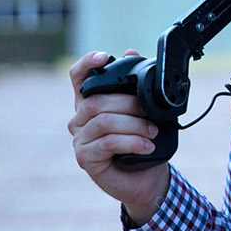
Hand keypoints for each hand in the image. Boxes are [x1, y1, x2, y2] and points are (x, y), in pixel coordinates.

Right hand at [68, 50, 170, 225]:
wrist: (146, 178)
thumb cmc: (142, 142)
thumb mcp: (145, 111)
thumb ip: (136, 85)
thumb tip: (131, 52)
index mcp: (90, 102)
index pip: (78, 78)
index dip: (87, 64)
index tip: (105, 57)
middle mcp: (79, 119)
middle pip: (96, 100)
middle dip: (128, 103)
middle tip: (150, 112)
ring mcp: (80, 139)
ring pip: (104, 122)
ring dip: (134, 124)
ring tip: (152, 132)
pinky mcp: (85, 157)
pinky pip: (108, 143)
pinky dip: (132, 142)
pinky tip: (147, 146)